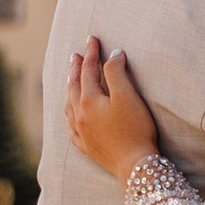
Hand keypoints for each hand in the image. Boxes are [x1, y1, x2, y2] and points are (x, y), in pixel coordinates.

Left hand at [65, 34, 159, 183]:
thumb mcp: (128, 96)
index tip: (92, 38)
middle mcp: (80, 115)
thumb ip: (117, 72)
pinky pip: (71, 127)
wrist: (135, 166)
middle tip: (75, 55)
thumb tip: (113, 54)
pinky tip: (71, 116)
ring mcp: (81, 133)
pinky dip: (70, 115)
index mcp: (88, 100)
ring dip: (70, 89)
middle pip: (74, 86)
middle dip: (76, 68)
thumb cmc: (135, 130)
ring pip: (69, 106)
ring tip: (70, 80)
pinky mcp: (87, 148)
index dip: (91, 53)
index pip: (88, 70)